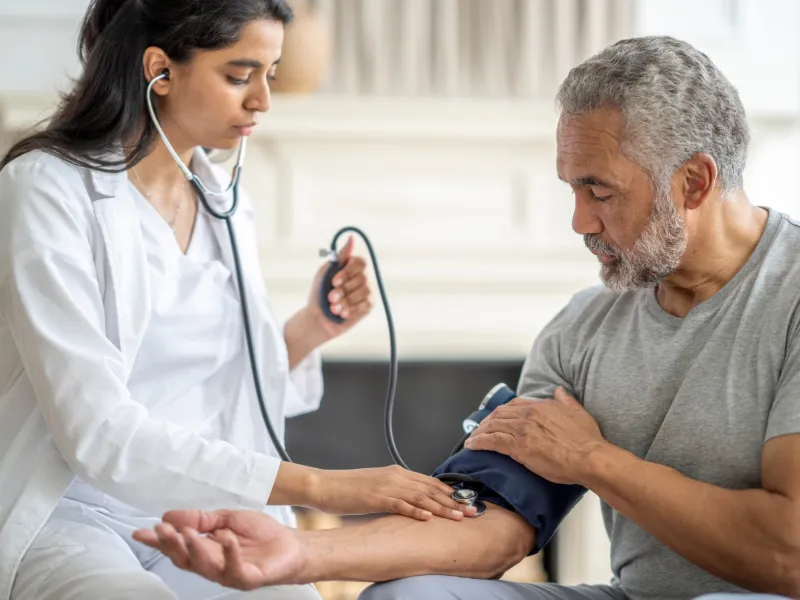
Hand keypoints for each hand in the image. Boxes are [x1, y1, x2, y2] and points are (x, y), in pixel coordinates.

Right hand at [133, 509, 305, 589]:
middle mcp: (213, 566)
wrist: (291, 545)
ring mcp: (229, 574)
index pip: (178, 547)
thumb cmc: (260, 534)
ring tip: (187, 532)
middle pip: (185, 559)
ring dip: (194, 547)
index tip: (141, 532)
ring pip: (204, 565)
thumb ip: (201, 518)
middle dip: (172, 544)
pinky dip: (229, 551)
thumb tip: (170, 515)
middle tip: (162, 529)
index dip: (159, 541)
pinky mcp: (247, 578)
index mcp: (206, 551)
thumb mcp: (227, 519)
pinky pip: (234, 567)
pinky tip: (225, 537)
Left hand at [308, 235, 372, 341]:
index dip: (347, 272)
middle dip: (344, 290)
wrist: (318, 317)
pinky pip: (366, 304)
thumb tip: (352, 238)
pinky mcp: (369, 305)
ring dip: (346, 301)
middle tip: (330, 297)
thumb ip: (340, 256)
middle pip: (363, 277)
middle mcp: (363, 277)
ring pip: (364, 291)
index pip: (361, 262)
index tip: (333, 282)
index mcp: (352, 266)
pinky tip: (342, 313)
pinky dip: (351, 309)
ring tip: (333, 308)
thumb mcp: (326, 272)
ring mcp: (368, 290)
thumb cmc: (320, 293)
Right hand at [312, 465, 475, 520]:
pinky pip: (400, 504)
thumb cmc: (348, 489)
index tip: (465, 501)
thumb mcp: (376, 487)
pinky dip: (416, 510)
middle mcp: (395, 476)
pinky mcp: (376, 497)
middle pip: (430, 488)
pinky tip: (429, 518)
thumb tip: (412, 503)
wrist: (324, 485)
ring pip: (421, 496)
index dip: (449, 492)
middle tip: (471, 511)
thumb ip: (395, 491)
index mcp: (396, 472)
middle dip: (453, 501)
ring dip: (441, 507)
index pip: (429, 482)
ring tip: (458, 516)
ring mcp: (386, 486)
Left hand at [464, 387, 606, 484]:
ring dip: (480, 432)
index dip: (502, 412)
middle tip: (479, 429)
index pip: (514, 404)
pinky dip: (479, 442)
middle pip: (499, 414)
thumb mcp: (578, 412)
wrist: (588, 457)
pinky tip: (472, 445)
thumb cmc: (587, 440)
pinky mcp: (518, 446)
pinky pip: (492, 441)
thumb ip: (566, 400)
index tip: (496, 417)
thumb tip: (559, 391)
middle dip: (487, 421)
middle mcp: (528, 414)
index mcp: (541, 406)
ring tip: (472, 439)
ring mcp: (522, 429)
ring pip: (493, 426)